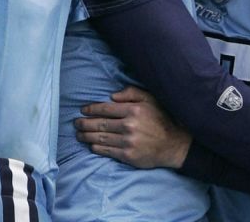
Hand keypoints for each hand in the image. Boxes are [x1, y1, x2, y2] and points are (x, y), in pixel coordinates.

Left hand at [75, 86, 190, 168]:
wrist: (174, 145)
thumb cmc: (162, 119)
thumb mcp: (151, 99)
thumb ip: (132, 93)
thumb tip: (112, 96)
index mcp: (133, 110)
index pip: (105, 109)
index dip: (91, 109)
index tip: (83, 110)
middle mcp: (128, 126)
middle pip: (99, 124)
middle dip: (84, 123)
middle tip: (76, 123)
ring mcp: (127, 142)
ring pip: (100, 138)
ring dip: (87, 136)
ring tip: (79, 134)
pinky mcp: (128, 156)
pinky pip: (107, 151)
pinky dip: (96, 148)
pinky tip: (91, 146)